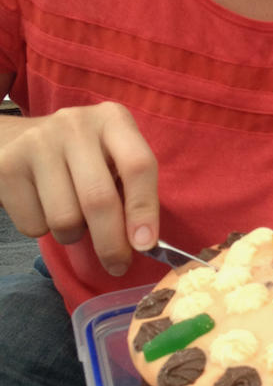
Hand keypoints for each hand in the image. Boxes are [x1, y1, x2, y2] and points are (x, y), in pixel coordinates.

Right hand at [0, 102, 158, 275]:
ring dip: (73, 234)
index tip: (146, 245)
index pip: (138, 165)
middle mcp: (76, 125)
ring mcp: (38, 144)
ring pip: (65, 219)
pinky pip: (33, 225)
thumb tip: (142, 242)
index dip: (144, 209)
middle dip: (111, 242)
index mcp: (112, 120)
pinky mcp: (7, 167)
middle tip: (117, 265)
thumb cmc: (79, 156)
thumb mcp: (110, 156)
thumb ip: (129, 189)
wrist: (15, 138)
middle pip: (99, 198)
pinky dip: (42, 229)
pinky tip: (42, 206)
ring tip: (71, 215)